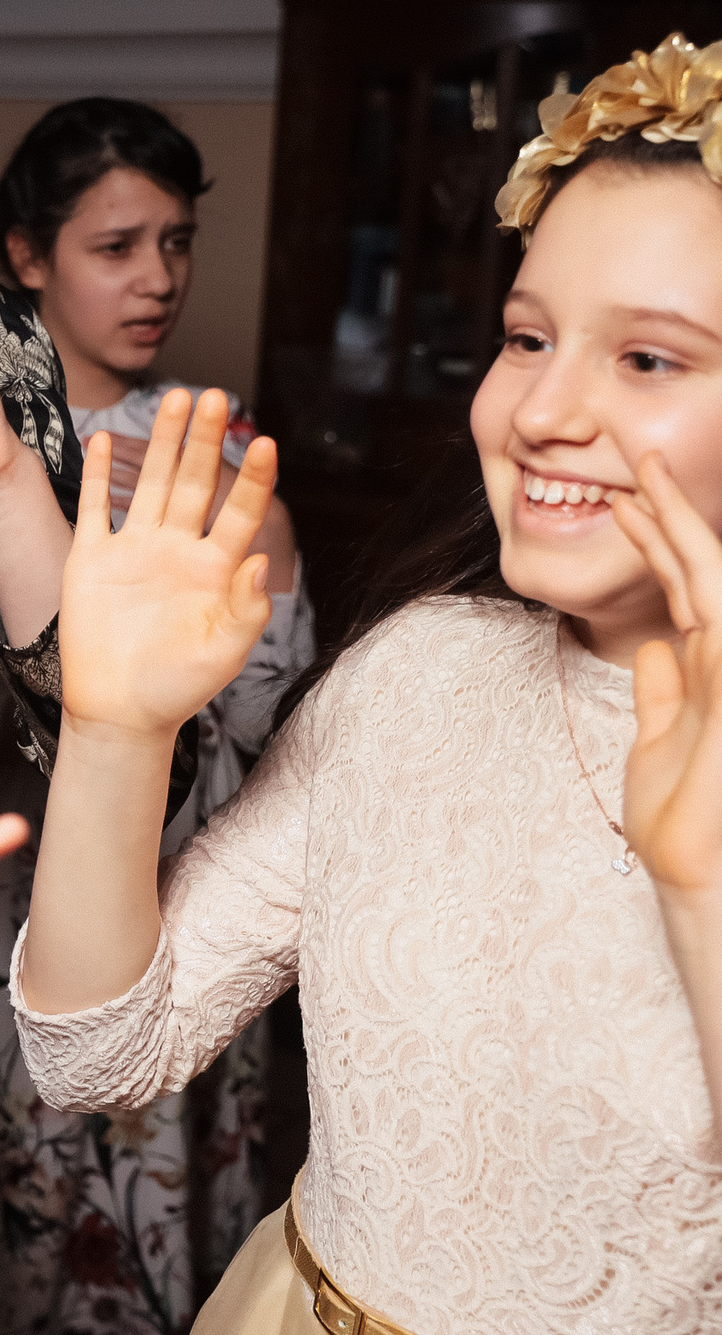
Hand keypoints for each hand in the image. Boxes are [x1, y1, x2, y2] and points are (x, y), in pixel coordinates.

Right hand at [60, 388, 277, 737]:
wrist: (118, 710)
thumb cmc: (176, 688)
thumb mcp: (224, 653)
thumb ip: (246, 608)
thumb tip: (257, 558)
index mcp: (215, 570)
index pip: (241, 513)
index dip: (255, 479)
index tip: (267, 443)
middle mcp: (177, 551)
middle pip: (196, 483)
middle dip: (206, 440)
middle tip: (216, 396)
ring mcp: (134, 551)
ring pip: (152, 483)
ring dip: (164, 442)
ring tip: (177, 399)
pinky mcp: (92, 560)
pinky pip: (96, 507)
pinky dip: (99, 474)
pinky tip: (103, 440)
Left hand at [613, 452, 721, 904]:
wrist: (699, 872)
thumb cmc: (683, 820)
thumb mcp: (659, 740)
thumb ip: (661, 690)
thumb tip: (652, 644)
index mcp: (708, 668)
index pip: (682, 588)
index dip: (656, 540)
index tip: (622, 501)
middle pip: (699, 571)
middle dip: (670, 516)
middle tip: (637, 462)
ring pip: (714, 579)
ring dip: (684, 527)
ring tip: (648, 476)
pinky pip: (717, 608)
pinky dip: (700, 569)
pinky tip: (682, 536)